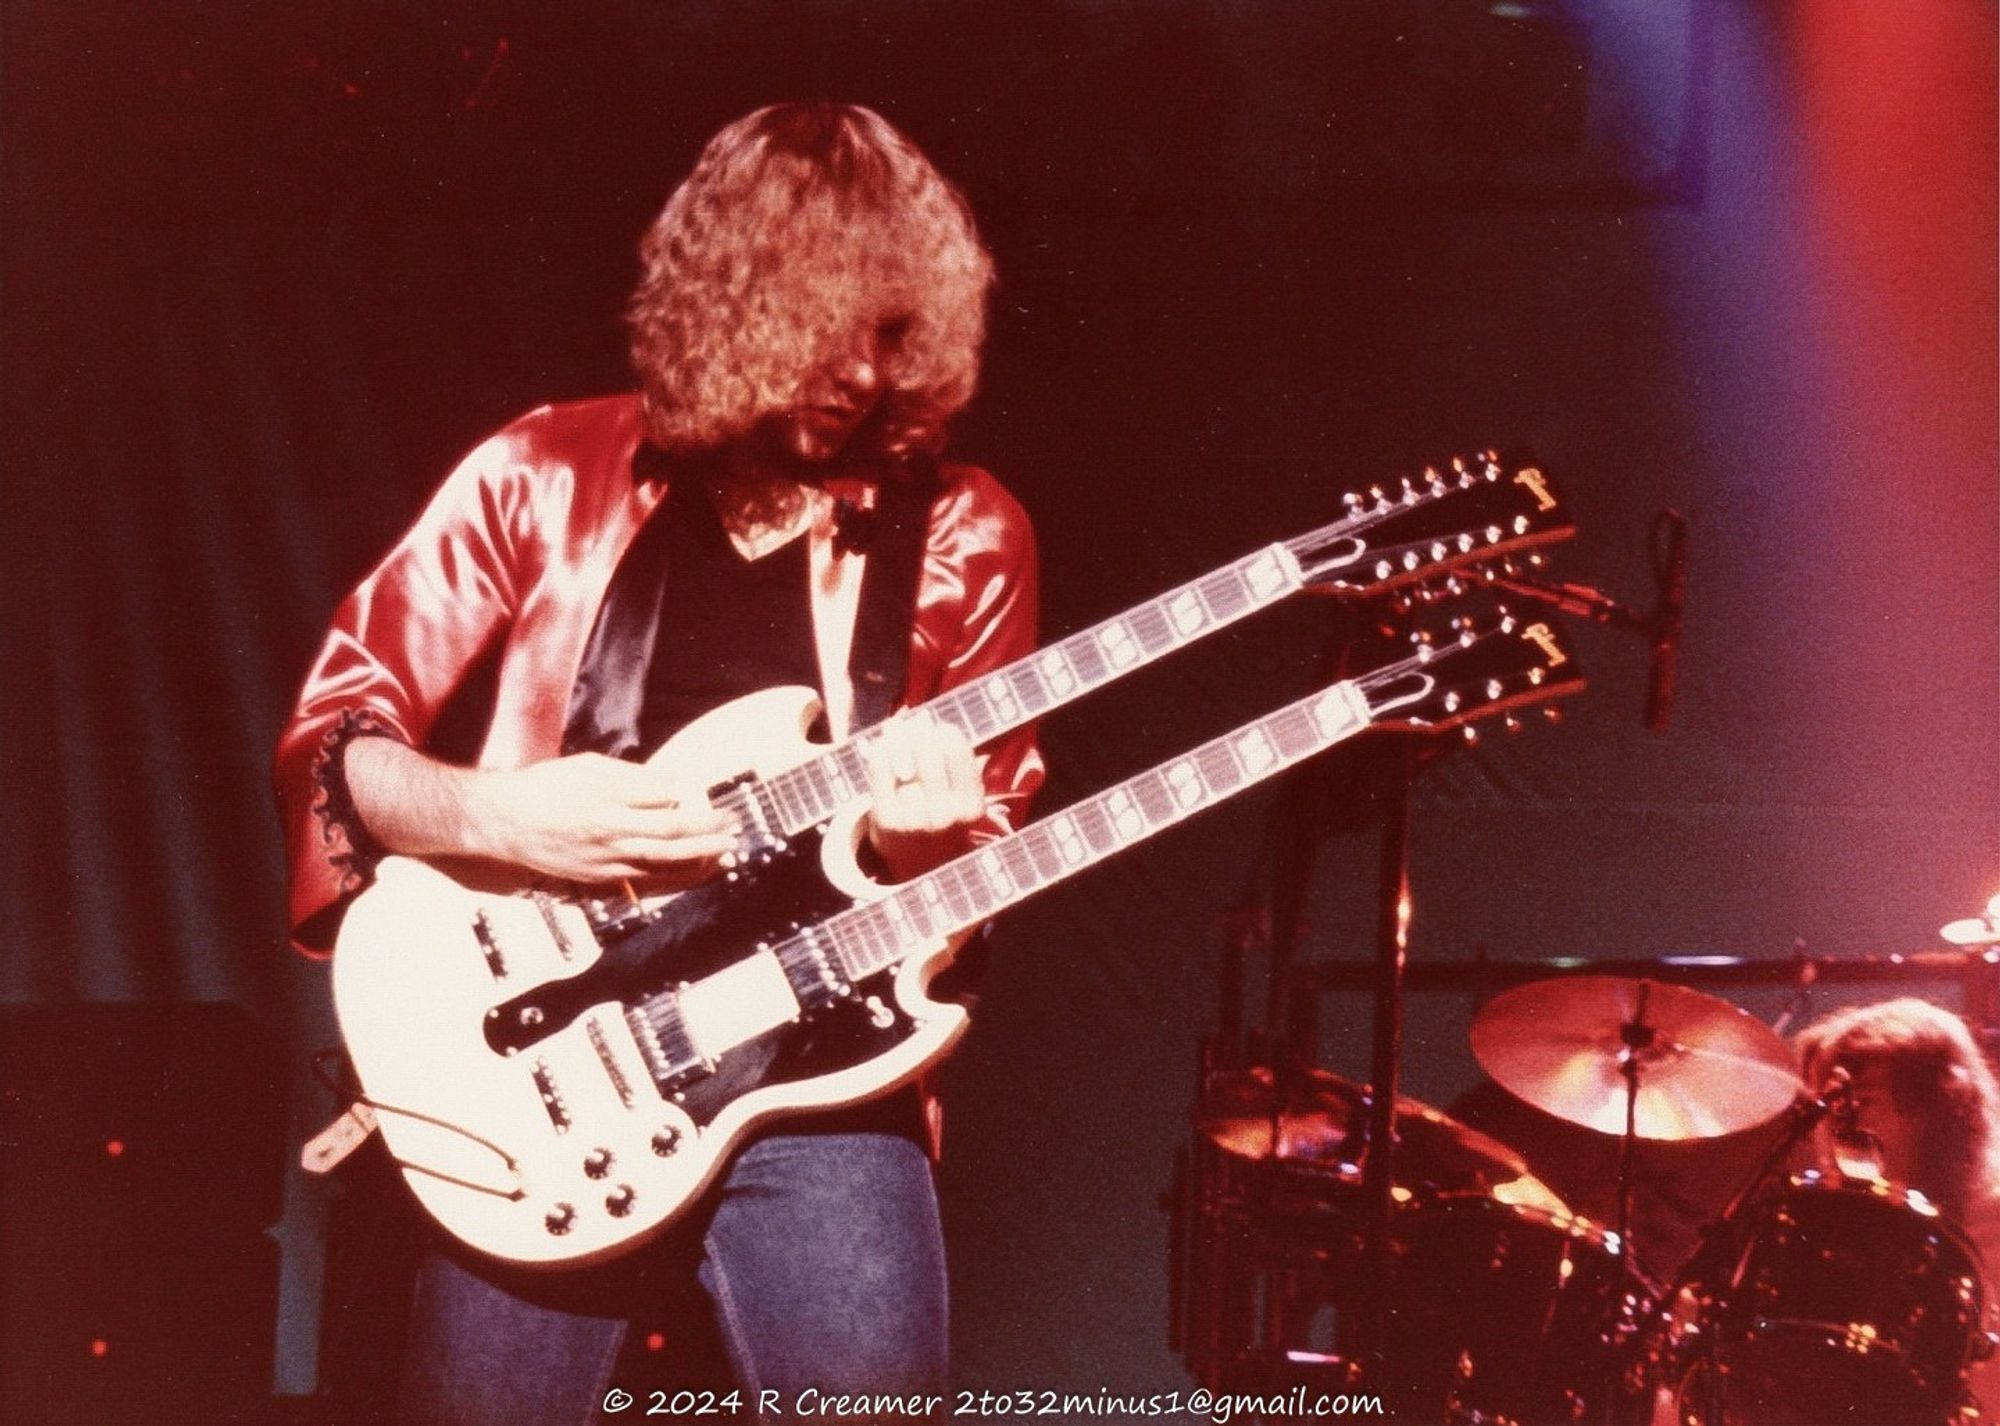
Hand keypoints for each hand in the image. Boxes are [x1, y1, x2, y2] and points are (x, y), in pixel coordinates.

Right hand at [469, 753, 737, 886]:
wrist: (502, 822)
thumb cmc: (544, 788)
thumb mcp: (588, 767)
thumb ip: (633, 777)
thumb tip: (673, 785)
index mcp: (608, 808)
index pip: (665, 808)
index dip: (696, 809)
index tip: (715, 803)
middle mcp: (610, 839)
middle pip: (672, 839)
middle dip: (709, 834)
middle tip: (734, 827)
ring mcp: (604, 864)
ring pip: (663, 866)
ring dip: (699, 859)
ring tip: (726, 853)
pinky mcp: (598, 879)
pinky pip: (645, 880)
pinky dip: (673, 877)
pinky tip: (692, 872)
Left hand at [861, 713, 985, 880]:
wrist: (916, 858)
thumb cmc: (940, 807)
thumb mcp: (957, 788)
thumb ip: (947, 753)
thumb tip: (920, 717)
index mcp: (971, 806)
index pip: (956, 751)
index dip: (943, 731)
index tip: (938, 729)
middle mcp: (946, 817)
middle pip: (927, 752)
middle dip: (917, 731)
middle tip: (914, 724)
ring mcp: (915, 822)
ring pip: (901, 761)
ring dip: (896, 740)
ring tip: (896, 734)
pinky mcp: (888, 823)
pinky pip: (879, 774)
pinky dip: (880, 754)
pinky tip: (883, 747)